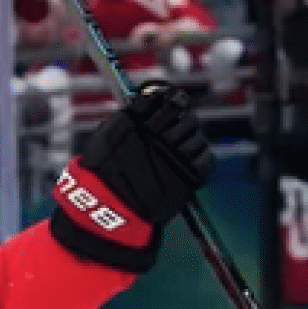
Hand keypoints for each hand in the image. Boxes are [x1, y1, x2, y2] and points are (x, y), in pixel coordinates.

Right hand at [57, 82, 213, 264]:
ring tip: (176, 152)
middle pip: (186, 116)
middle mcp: (160, 135)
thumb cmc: (101, 174)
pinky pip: (206, 159)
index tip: (165, 103)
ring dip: (190, 141)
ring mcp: (177, 156)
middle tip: (171, 133)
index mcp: (140, 123)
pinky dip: (200, 159)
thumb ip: (128, 116)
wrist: (107, 211)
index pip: (166, 97)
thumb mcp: (104, 138)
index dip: (167, 98)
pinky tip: (188, 163)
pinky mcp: (190, 176)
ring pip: (197, 137)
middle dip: (180, 121)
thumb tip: (149, 97)